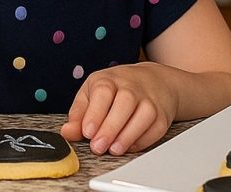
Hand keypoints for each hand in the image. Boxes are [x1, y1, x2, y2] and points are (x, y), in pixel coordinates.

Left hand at [61, 61, 178, 155]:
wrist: (153, 81)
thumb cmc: (116, 88)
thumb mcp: (91, 93)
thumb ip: (78, 114)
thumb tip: (67, 132)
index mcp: (109, 80)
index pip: (102, 92)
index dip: (94, 113)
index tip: (87, 132)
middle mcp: (131, 87)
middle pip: (124, 104)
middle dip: (110, 128)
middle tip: (97, 147)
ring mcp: (149, 100)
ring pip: (143, 116)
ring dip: (128, 135)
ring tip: (113, 149)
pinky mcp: (162, 115)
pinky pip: (156, 129)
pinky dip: (143, 140)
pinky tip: (129, 147)